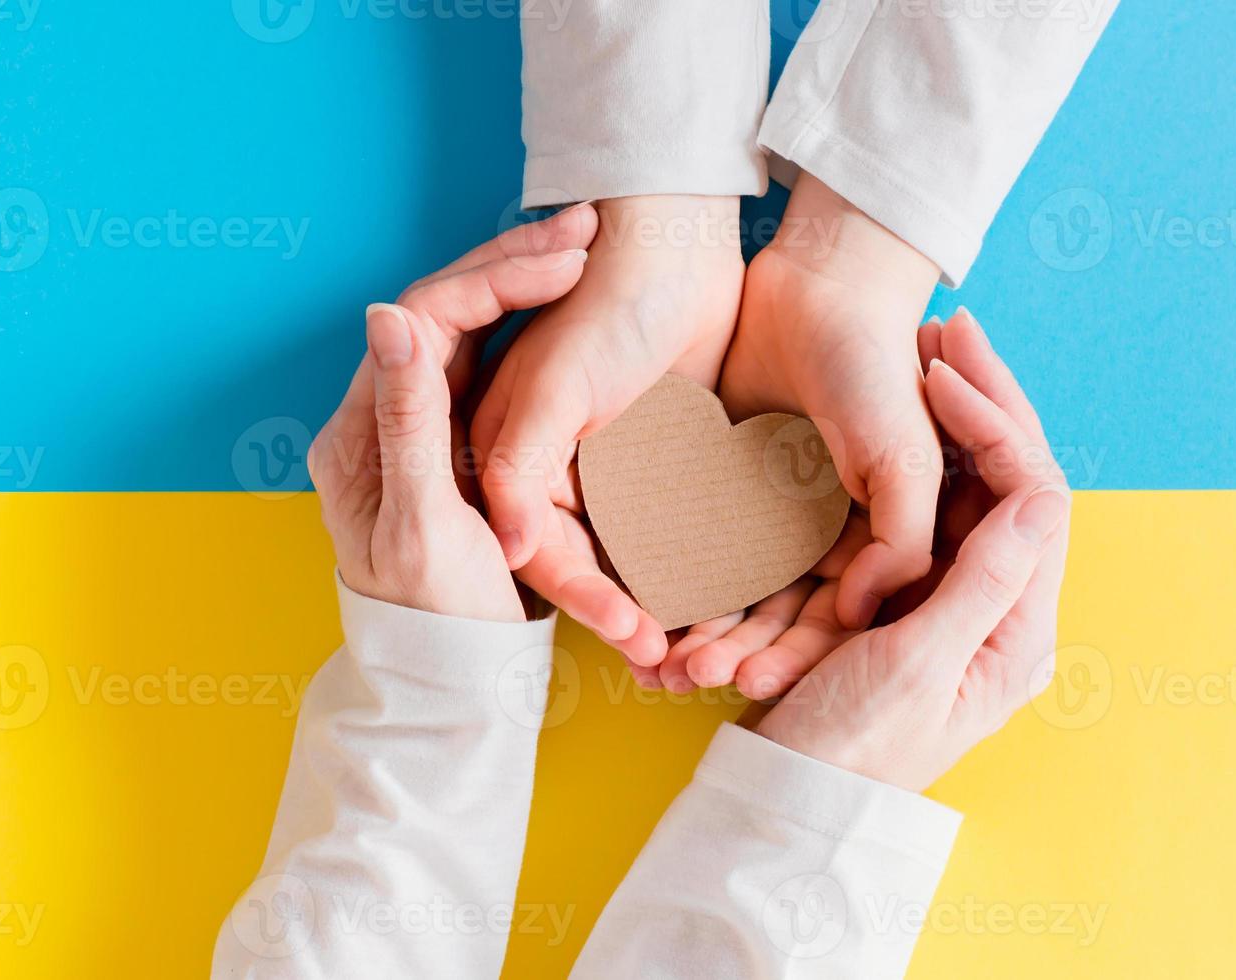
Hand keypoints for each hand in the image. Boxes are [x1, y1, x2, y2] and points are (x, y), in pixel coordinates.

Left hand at [308, 211, 595, 620]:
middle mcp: (382, 416)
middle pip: (444, 311)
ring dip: (521, 281)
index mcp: (363, 430)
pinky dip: (527, 319)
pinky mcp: (451, 441)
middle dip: (513, 264)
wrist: (447, 677)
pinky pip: (485, 357)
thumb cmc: (439, 615)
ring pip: (467, 328)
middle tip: (586, 225)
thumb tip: (390, 314)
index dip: (493, 281)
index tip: (565, 262)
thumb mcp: (423, 523)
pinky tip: (567, 293)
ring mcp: (417, 425)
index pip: (423, 319)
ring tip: (584, 244)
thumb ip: (408, 422)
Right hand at [471, 195, 745, 664]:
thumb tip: (507, 551)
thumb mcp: (552, 389)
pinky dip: (698, 569)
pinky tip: (728, 605)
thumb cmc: (603, 304)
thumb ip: (519, 470)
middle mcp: (560, 477)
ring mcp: (614, 474)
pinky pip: (678, 531)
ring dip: (664, 607)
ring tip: (700, 657)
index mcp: (517, 464)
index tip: (639, 639)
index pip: (547, 555)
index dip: (589, 601)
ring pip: (634, 560)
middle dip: (627, 621)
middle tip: (672, 667)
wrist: (675, 246)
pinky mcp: (665, 463)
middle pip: (589, 570)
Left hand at [659, 176, 942, 694]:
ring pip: (723, 588)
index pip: (826, 622)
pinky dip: (665, 573)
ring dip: (693, 626)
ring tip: (653, 659)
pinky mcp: (713, 479)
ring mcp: (760, 512)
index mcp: (864, 544)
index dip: (791, 657)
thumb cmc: (877, 371)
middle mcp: (811, 539)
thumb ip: (901, 540)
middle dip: (729, 651)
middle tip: (683, 678)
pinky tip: (636, 602)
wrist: (818, 289)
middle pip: (768, 616)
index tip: (746, 681)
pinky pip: (684, 539)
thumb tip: (861, 614)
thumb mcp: (906, 458)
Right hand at [752, 310, 1071, 790]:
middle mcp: (998, 612)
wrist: (788, 797)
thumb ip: (983, 582)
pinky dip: (920, 452)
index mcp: (1017, 634)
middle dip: (985, 401)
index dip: (998, 426)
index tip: (941, 372)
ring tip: (929, 341)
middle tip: (949, 325)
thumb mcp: (916, 665)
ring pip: (970, 486)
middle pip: (1010, 482)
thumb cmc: (847, 744)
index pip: (1037, 501)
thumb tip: (1043, 495)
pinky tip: (898, 401)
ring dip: (955, 416)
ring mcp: (956, 601)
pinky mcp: (914, 598)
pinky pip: (931, 508)